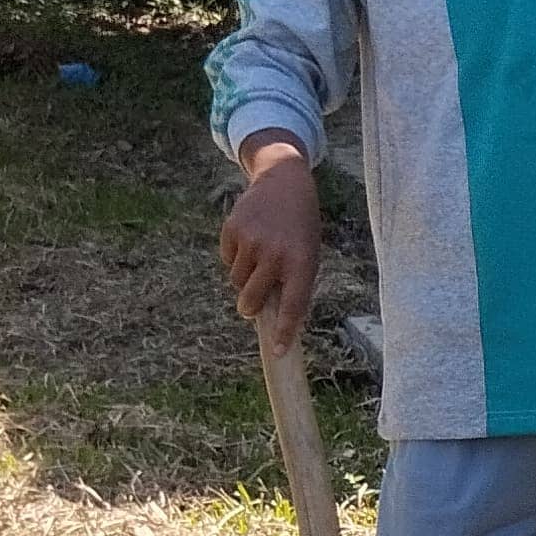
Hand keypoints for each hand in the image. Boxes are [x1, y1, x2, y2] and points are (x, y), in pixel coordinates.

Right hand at [220, 137, 321, 340]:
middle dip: (250, 308)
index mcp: (303, 264)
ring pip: (237, 281)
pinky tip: (249, 240)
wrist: (285, 183)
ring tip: (260, 257)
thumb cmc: (301, 228)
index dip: (284, 332)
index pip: (293, 306)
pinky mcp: (232, 230)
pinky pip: (226, 261)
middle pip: (252, 300)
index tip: (278, 352)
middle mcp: (276, 254)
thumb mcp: (308, 255)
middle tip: (252, 306)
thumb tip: (275, 320)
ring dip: (244, 278)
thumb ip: (294, 284)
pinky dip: (235, 258)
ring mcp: (252, 242)